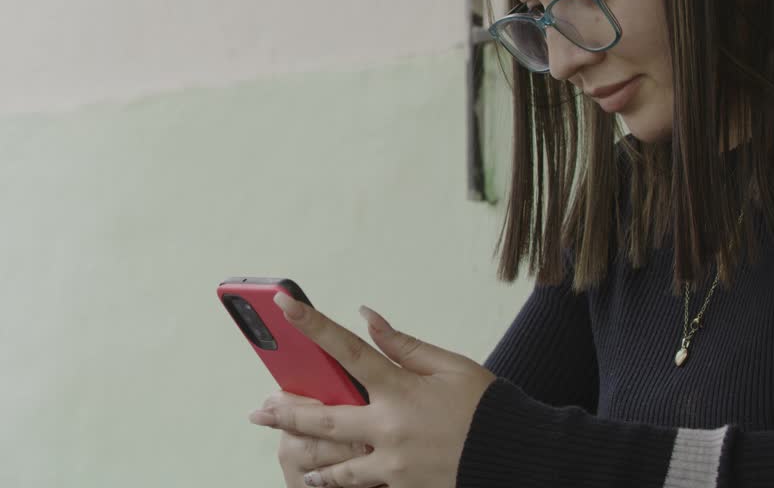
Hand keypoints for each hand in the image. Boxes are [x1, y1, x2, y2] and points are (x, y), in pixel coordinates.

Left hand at [248, 294, 495, 487]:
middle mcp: (389, 427)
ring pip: (334, 465)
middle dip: (287, 415)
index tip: (285, 305)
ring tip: (289, 457)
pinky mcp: (401, 486)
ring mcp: (393, 463)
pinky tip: (324, 482)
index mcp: (401, 389)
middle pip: (323, 420)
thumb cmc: (486, 407)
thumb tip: (369, 318)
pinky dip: (341, 483)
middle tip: (259, 412)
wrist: (514, 456)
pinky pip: (361, 485)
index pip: (348, 350)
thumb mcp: (452, 367)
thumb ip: (405, 346)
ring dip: (309, 460)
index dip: (314, 325)